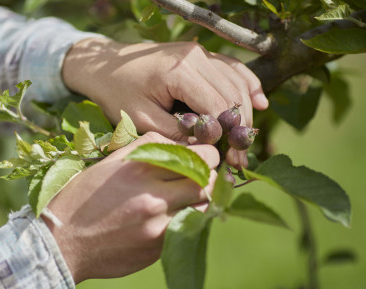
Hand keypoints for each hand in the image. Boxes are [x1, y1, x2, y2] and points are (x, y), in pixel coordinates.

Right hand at [41, 132, 218, 283]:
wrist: (62, 243)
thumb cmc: (83, 197)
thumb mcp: (110, 162)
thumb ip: (147, 147)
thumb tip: (183, 143)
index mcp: (139, 169)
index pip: (198, 156)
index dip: (208, 155)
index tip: (205, 156)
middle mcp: (153, 197)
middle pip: (207, 183)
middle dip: (209, 177)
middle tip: (201, 176)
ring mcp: (157, 227)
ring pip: (202, 208)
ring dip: (199, 200)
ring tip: (184, 197)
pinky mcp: (158, 248)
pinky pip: (185, 229)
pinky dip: (184, 220)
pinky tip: (167, 217)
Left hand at [62, 38, 268, 168]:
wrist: (105, 65)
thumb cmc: (117, 93)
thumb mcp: (142, 120)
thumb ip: (176, 135)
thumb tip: (206, 149)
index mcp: (178, 72)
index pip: (217, 106)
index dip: (226, 135)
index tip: (225, 160)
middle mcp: (195, 57)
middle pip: (233, 95)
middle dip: (239, 130)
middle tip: (239, 159)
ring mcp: (200, 52)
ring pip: (238, 83)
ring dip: (246, 113)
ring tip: (244, 143)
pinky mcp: (201, 55)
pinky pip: (233, 68)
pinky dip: (249, 86)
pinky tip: (261, 103)